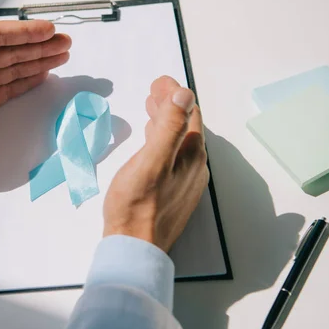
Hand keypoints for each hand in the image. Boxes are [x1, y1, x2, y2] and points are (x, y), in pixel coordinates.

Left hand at [0, 0, 71, 167]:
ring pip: (14, 69)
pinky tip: (42, 74)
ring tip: (62, 55)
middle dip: (39, 46)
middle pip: (12, 51)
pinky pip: (9, 89)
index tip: (48, 29)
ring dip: (38, 61)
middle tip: (65, 42)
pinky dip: (27, 81)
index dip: (24, 32)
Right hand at [102, 76, 208, 251]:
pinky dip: (163, 141)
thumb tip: (184, 94)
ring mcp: (186, 181)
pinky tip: (151, 142)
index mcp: (190, 155)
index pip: (189, 113)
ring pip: (179, 142)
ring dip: (166, 122)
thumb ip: (169, 127)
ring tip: (150, 109)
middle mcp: (194, 167)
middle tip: (153, 91)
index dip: (175, 93)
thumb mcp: (151, 161)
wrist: (134, 247)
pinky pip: (173, 157)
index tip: (158, 81)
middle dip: (171, 105)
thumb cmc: (136, 205)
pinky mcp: (175, 192)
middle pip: (186, 126)